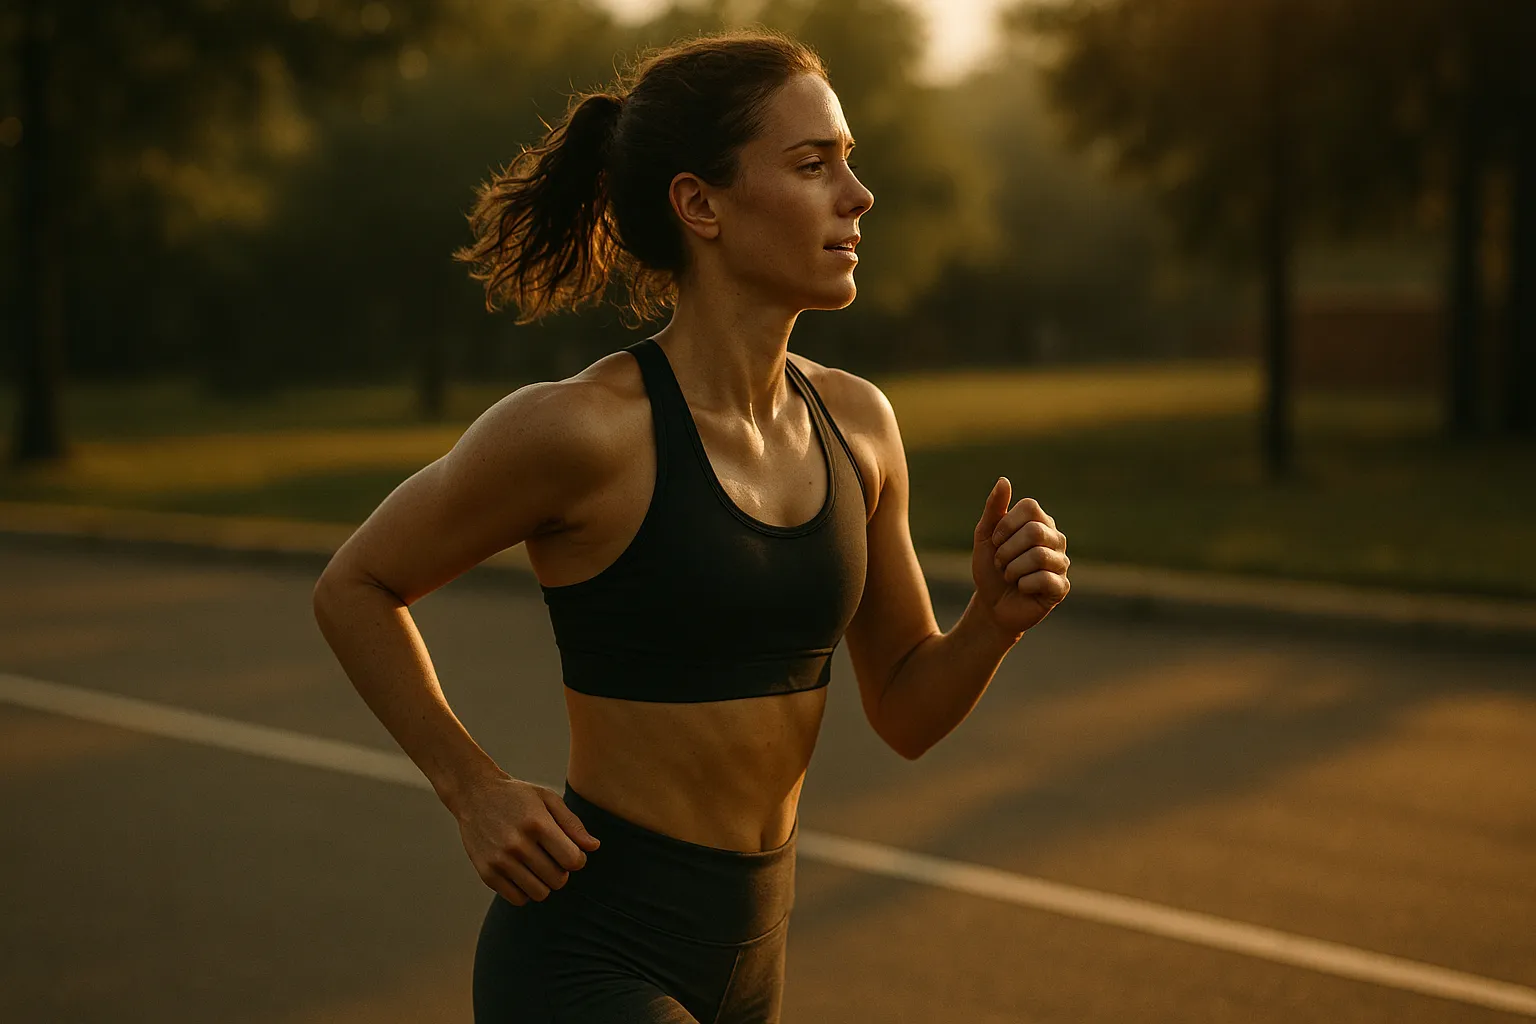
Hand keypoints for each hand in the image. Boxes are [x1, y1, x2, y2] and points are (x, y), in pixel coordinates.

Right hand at [452, 776, 600, 905]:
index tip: (571, 852)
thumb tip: (594, 847)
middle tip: (553, 858)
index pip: (572, 861)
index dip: (578, 860)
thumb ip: (572, 824)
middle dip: (562, 872)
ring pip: (540, 893)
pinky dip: (526, 891)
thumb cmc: (518, 796)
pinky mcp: (486, 873)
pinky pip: (518, 899)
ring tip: (539, 866)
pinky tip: (523, 873)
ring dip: (545, 883)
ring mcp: (500, 861)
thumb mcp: (548, 799)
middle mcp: (517, 844)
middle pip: (558, 880)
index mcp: (537, 824)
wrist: (475, 795)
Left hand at [971, 477, 1069, 641]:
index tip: (996, 541)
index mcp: (1040, 522)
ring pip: (1038, 556)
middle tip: (1001, 562)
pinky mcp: (1062, 587)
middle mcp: (1056, 539)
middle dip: (1007, 550)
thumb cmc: (990, 568)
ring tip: (1009, 576)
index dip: (1006, 525)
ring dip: (1012, 569)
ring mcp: (1061, 563)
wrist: (991, 605)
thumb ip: (994, 508)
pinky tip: (1022, 589)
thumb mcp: (985, 536)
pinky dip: (1023, 585)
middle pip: (1034, 531)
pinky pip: (1043, 579)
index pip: (1030, 507)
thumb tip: (1004, 480)